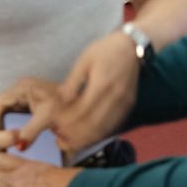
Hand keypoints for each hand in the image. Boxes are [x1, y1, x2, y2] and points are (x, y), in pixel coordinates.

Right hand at [0, 77, 64, 148]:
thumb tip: (18, 146)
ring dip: (11, 122)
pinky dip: (19, 121)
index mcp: (22, 87)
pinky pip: (19, 110)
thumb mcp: (46, 118)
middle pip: (4, 106)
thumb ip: (30, 132)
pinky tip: (24, 131)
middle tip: (7, 137)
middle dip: (4, 121)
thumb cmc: (67, 104)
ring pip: (11, 109)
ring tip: (14, 136)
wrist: (83, 102)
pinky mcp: (33, 99)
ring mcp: (27, 92)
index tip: (0, 134)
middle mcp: (22, 86)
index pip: (0, 103)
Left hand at [52, 31, 138, 152]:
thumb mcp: (84, 60)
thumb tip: (59, 100)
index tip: (53, 124)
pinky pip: (110, 127)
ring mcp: (124, 105)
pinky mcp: (128, 108)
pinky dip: (95, 135)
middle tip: (57, 134)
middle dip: (72, 133)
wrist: (133, 47)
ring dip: (83, 138)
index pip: (81, 111)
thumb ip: (72, 82)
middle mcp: (115, 98)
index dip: (66, 121)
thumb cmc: (105, 50)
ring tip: (67, 139)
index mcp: (102, 84)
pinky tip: (83, 135)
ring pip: (102, 130)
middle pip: (91, 125)